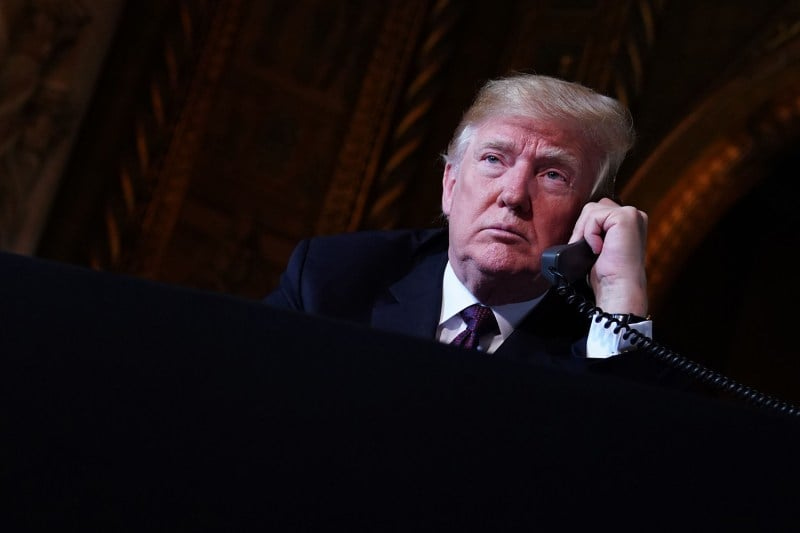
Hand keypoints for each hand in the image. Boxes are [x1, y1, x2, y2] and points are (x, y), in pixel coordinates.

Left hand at [569, 198, 648, 315]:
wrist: (618, 288)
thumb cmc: (609, 275)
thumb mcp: (599, 245)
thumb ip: (594, 229)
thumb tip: (576, 226)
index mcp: (628, 223)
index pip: (597, 212)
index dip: (586, 229)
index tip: (588, 249)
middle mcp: (634, 216)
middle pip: (594, 207)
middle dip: (584, 228)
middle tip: (588, 250)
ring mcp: (632, 214)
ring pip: (591, 210)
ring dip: (585, 232)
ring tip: (594, 250)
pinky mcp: (626, 217)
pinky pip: (594, 216)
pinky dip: (590, 233)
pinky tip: (599, 249)